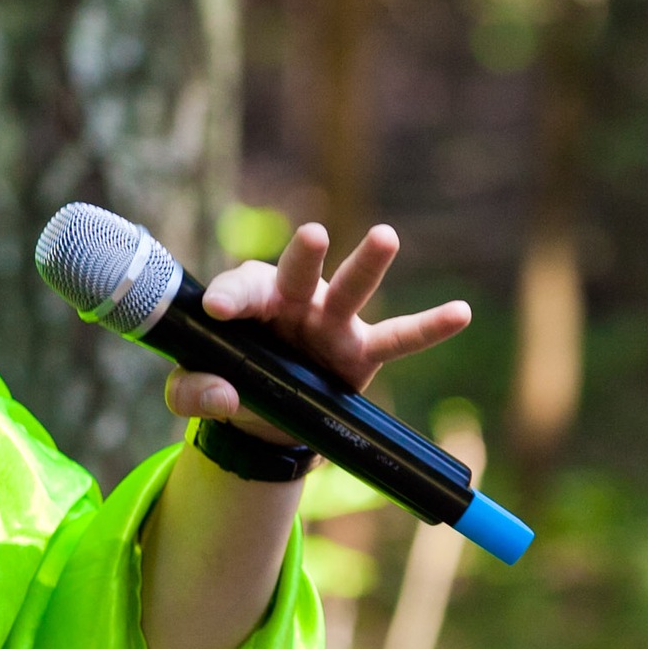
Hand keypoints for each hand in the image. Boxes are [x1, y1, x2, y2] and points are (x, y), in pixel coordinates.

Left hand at [162, 222, 470, 445]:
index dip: (229, 296)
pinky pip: (398, 339)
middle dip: (303, 256)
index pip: (239, 290)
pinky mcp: (360, 352)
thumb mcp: (188, 393)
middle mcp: (293, 302)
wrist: (262, 414)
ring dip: (367, 265)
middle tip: (311, 234)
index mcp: (249, 301)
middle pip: (296, 274)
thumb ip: (192, 393)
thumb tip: (224, 397)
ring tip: (386, 236)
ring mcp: (330, 323)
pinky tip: (460, 312)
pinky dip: (429, 327)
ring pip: (350, 291)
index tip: (216, 308)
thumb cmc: (225, 380)